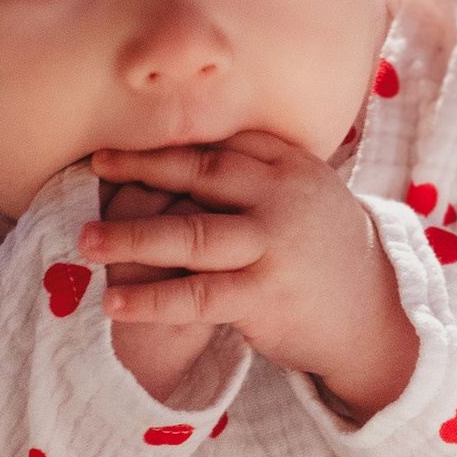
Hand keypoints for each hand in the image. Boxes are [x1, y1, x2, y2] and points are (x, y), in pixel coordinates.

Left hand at [83, 133, 417, 420]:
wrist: (371, 313)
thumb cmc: (319, 246)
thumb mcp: (303, 191)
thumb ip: (256, 168)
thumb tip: (188, 143)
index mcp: (289, 164)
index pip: (219, 145)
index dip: (165, 145)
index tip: (120, 146)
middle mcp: (282, 197)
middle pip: (200, 174)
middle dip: (142, 170)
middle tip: (94, 167)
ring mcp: (274, 246)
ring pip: (190, 235)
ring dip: (131, 238)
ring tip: (85, 241)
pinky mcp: (265, 295)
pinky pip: (197, 296)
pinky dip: (152, 299)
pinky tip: (114, 302)